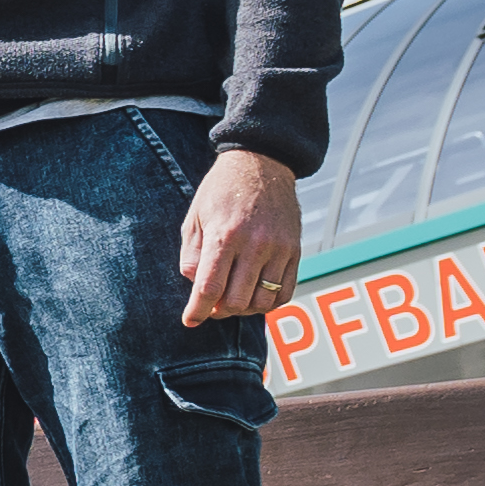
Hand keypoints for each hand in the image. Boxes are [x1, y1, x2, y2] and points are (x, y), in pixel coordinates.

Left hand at [178, 145, 303, 323]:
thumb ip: (191, 254)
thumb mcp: (195, 217)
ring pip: (262, 301)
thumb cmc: (221, 191)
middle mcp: (255, 245)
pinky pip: (285, 292)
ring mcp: (279, 249)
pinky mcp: (295, 251)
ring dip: (244, 309)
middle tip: (210, 306)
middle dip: (219, 311)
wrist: (262, 164)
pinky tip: (255, 296)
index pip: (209, 288)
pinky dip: (269, 303)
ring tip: (231, 300)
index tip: (189, 321)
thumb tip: (195, 286)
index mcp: (225, 236)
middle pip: (236, 301)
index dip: (197, 311)